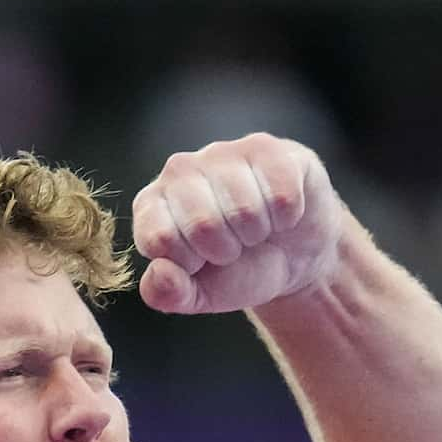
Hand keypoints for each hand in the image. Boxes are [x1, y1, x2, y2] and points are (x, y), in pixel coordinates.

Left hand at [130, 134, 356, 315]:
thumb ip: (167, 293)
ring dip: (258, 233)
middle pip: (203, 223)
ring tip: (255, 229)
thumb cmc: (236, 271)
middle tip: (234, 246)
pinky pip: (281, 194)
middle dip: (227, 250)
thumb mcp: (199, 294)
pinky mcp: (265, 147)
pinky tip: (278, 212)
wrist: (290, 255)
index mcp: (151, 205)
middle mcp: (179, 170)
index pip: (160, 238)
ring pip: (245, 209)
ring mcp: (221, 153)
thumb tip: (160, 271)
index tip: (201, 261)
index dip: (190, 263)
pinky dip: (286, 217)